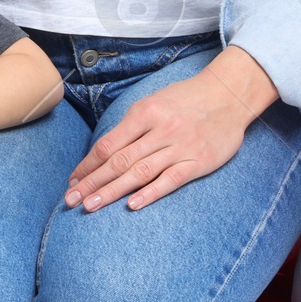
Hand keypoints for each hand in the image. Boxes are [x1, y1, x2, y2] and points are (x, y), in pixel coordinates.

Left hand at [64, 50, 275, 212]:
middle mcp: (159, 130)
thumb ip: (132, 126)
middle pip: (118, 161)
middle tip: (70, 201)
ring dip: (112, 191)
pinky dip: (150, 193)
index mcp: (143, 113)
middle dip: (92, 183)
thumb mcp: (154, 102)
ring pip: (139, 173)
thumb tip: (104, 152)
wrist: (229, 95)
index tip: (72, 182)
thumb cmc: (186, 100)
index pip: (107, 144)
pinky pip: (170, 180)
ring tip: (91, 207)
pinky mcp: (198, 162)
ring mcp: (178, 147)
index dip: (87, 165)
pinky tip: (132, 205)